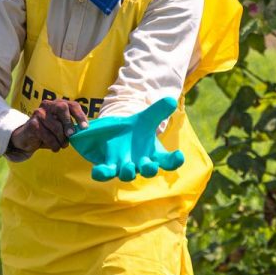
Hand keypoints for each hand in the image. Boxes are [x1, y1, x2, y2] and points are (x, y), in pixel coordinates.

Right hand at [9, 99, 88, 154]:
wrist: (26, 139)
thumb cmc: (48, 133)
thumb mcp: (61, 128)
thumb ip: (70, 126)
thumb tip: (83, 131)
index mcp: (57, 104)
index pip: (72, 105)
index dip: (80, 116)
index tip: (85, 128)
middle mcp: (48, 105)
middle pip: (62, 108)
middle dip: (69, 123)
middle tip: (71, 135)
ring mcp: (39, 113)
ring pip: (56, 126)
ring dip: (61, 139)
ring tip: (62, 145)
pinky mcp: (32, 124)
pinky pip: (48, 136)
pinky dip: (54, 144)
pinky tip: (55, 148)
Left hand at [68, 97, 184, 181]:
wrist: (114, 134)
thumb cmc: (135, 129)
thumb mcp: (146, 118)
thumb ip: (158, 111)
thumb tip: (172, 100)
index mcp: (153, 154)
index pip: (168, 161)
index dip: (174, 161)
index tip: (179, 155)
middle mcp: (140, 163)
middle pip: (148, 170)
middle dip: (150, 169)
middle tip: (151, 166)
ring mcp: (124, 167)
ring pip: (127, 174)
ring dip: (128, 172)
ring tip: (128, 167)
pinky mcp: (107, 166)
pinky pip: (104, 174)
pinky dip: (101, 173)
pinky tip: (97, 171)